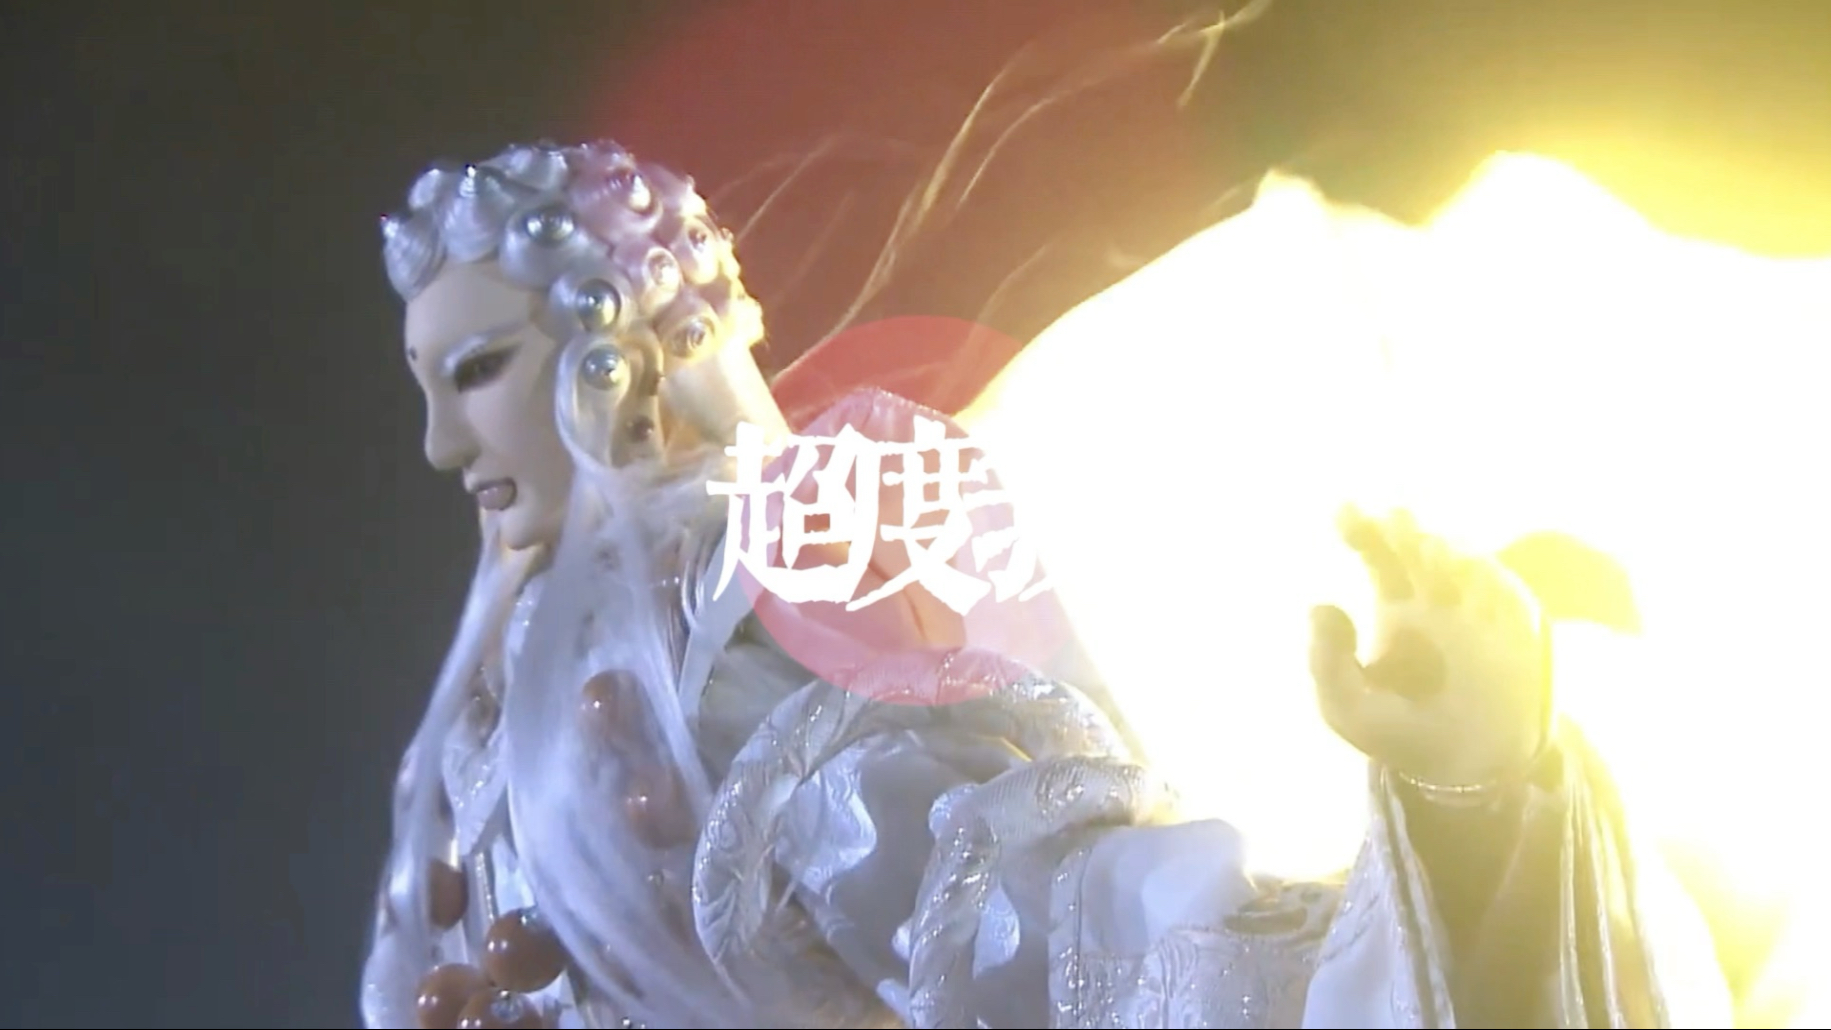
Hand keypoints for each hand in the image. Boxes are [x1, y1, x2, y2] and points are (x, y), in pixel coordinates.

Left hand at [1309, 506, 1550, 788]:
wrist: (1462, 770)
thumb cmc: (1399, 734)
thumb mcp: (1346, 706)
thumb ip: (1327, 660)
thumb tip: (1319, 604)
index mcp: (1396, 605)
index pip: (1377, 554)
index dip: (1361, 528)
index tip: (1343, 511)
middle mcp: (1438, 598)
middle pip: (1419, 548)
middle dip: (1406, 530)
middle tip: (1392, 519)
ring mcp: (1480, 614)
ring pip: (1465, 564)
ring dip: (1448, 551)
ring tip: (1426, 547)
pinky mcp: (1516, 637)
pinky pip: (1509, 600)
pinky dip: (1494, 584)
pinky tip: (1472, 578)